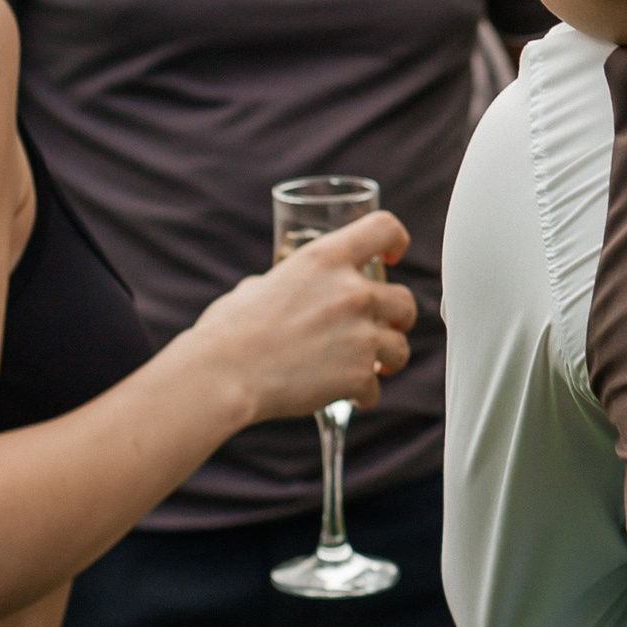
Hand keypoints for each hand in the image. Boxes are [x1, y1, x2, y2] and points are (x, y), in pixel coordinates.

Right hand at [194, 214, 415, 426]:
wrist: (222, 375)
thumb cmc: (227, 332)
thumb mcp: (256, 288)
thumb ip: (284, 285)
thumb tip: (277, 289)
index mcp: (325, 259)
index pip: (384, 229)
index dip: (396, 241)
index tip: (392, 257)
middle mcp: (351, 292)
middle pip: (404, 299)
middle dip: (397, 318)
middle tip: (383, 330)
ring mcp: (360, 334)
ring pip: (399, 347)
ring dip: (386, 359)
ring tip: (370, 369)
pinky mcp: (358, 374)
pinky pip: (375, 387)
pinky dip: (363, 395)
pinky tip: (347, 397)